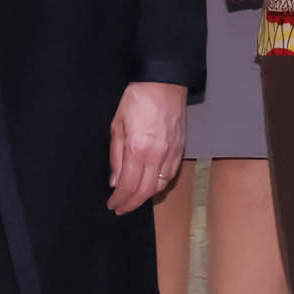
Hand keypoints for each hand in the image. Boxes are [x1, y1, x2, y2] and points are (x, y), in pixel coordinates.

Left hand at [108, 81, 189, 213]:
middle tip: (120, 208)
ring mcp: (172, 154)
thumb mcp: (116, 126)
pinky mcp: (181, 151)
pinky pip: (170, 176)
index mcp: (138, 149)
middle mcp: (157, 156)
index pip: (128, 185)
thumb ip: (116, 156)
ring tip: (132, 200)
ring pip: (160, 186)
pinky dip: (159, 186)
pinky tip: (150, 187)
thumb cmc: (136, 100)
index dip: (120, 199)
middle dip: (131, 204)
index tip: (112, 205)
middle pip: (145, 191)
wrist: (162, 85)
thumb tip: (115, 180)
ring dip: (145, 197)